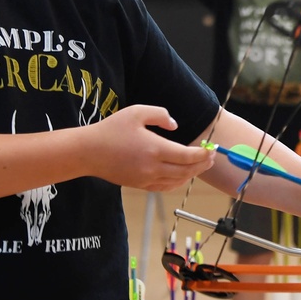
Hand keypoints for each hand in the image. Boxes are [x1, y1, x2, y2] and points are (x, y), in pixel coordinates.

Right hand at [84, 105, 214, 190]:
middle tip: (212, 158)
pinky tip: (181, 175)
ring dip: (191, 174)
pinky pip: (165, 187)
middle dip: (202, 165)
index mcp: (155, 149)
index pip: (187, 156)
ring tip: (200, 165)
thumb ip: (160, 115)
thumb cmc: (111, 129)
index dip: (202, 154)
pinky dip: (177, 182)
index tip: (211, 149)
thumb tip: (175, 125)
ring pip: (177, 181)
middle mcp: (153, 167)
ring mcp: (146, 179)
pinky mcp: (140, 185)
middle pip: (186, 171)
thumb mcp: (136, 112)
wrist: (88, 152)